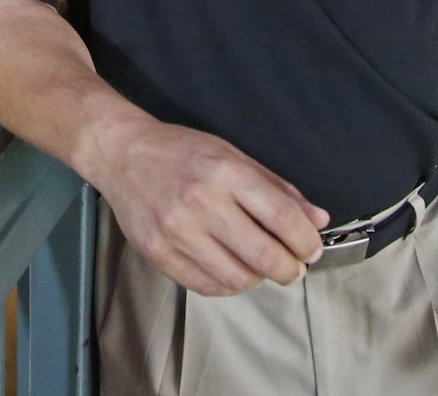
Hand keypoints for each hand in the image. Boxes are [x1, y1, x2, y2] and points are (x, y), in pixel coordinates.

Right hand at [96, 121, 329, 296]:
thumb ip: (276, 188)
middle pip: (264, 256)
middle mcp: (199, 202)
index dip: (307, 241)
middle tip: (293, 266)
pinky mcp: (157, 253)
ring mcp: (175, 231)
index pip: (283, 218)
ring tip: (257, 265)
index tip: (311, 248)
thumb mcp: (231, 154)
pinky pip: (206, 286)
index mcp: (224, 172)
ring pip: (238, 279)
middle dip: (290, 269)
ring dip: (258, 278)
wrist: (120, 153)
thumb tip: (317, 219)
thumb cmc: (179, 151)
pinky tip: (228, 267)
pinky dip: (227, 284)